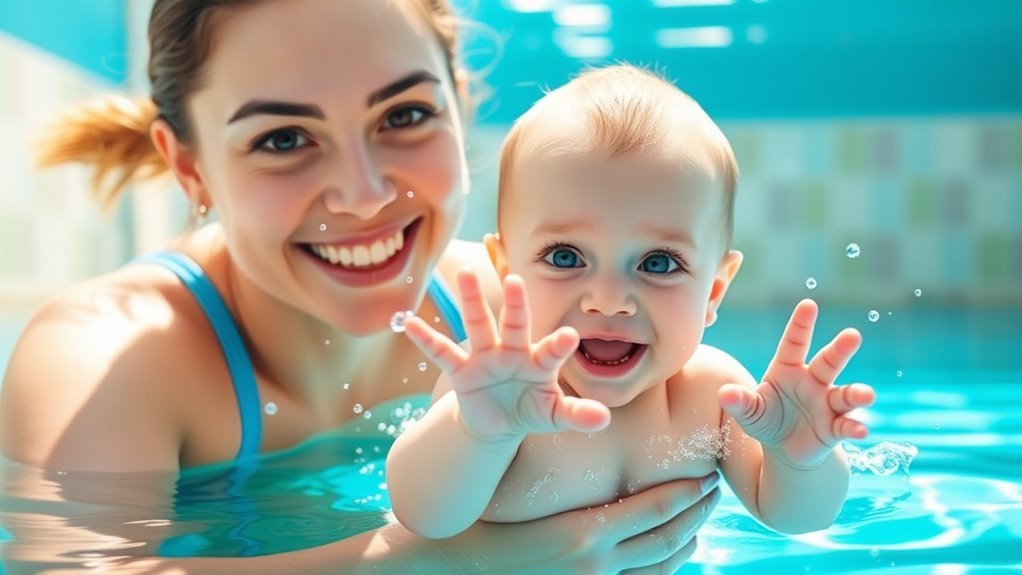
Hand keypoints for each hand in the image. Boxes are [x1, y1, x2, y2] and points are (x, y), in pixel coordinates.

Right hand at [404, 269, 609, 439]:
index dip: (559, 345)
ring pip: (478, 325)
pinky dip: (425, 339)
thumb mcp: (554, 415)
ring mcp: (485, 357)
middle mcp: (512, 351)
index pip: (551, 350)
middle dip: (515, 305)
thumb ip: (577, 414)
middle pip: (514, 325)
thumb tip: (604, 418)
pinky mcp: (462, 371)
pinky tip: (409, 323)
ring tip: (463, 273)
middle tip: (515, 280)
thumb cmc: (531, 408)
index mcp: (539, 361)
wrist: (498, 421)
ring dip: (471, 301)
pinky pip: (442, 352)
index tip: (571, 336)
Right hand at [431, 474, 721, 574]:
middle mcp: (597, 563)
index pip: (655, 510)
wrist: (465, 563)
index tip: (707, 475)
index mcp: (586, 532)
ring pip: (659, 566)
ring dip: (688, 540)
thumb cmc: (494, 520)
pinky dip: (666, 569)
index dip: (687, 494)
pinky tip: (675, 554)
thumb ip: (582, 493)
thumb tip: (616, 469)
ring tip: (701, 520)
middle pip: (666, 538)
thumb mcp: (540, 501)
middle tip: (714, 489)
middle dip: (696, 512)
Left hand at [718, 299, 875, 468]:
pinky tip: (860, 431)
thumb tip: (725, 393)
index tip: (808, 304)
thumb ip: (740, 402)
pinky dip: (853, 428)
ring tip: (867, 395)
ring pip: (845, 394)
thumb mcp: (749, 411)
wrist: (783, 448)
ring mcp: (826, 404)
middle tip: (853, 335)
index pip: (794, 343)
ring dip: (857, 394)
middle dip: (841, 349)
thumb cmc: (765, 419)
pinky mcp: (834, 428)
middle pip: (829, 361)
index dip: (801, 324)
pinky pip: (846, 425)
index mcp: (787, 369)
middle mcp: (812, 381)